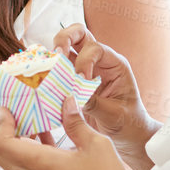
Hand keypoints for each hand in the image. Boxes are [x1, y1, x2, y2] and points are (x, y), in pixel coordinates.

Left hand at [0, 99, 142, 169]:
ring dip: (15, 143)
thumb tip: (66, 101)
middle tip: (11, 113)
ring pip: (12, 164)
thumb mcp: (97, 145)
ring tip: (29, 122)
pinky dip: (28, 154)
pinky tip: (45, 140)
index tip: (6, 109)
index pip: (2, 145)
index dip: (0, 124)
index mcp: (42, 165)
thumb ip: (76, 122)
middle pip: (1, 155)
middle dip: (1, 131)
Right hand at [53, 23, 155, 156]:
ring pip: (65, 46)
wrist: (128, 135)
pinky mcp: (72, 80)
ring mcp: (84, 69)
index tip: (81, 81)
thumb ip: (94, 103)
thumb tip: (70, 94)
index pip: (96, 49)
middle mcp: (99, 62)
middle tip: (56, 54)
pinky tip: (41, 77)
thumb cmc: (128, 122)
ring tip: (45, 66)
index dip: (84, 61)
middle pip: (79, 34)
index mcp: (115, 65)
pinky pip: (57, 67)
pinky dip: (47, 68)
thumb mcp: (114, 115)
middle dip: (64, 38)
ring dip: (53, 52)